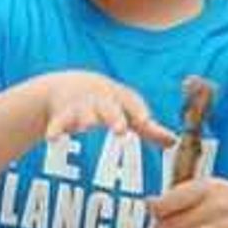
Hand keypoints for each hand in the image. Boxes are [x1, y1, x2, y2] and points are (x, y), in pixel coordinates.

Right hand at [25, 71, 170, 148]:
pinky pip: (58, 123)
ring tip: (85, 125)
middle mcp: (101, 101)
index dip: (139, 112)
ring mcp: (80, 106)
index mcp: (120, 99)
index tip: (146, 121)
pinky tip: (53, 138)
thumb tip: (174, 142)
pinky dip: (55, 129)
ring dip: (84, 119)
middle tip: (120, 128)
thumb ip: (148, 128)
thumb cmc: (107, 103)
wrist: (71, 85)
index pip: (132, 104)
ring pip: (83, 113)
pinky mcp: (61, 115)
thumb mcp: (127, 110)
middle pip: (108, 108)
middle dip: (113, 117)